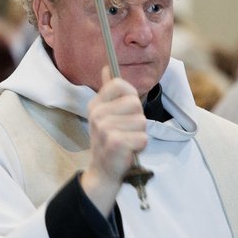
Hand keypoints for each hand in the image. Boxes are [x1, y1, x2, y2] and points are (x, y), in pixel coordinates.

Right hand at [80, 68, 147, 215]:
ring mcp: (104, 128)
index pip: (119, 84)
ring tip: (127, 140)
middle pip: (135, 103)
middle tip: (126, 130)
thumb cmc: (109, 139)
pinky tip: (128, 150)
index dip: (130, 94)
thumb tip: (107, 66)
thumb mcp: (106, 113)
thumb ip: (109, 90)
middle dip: (138, 119)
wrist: (103, 170)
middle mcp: (97, 114)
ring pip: (142, 121)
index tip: (127, 108)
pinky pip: (142, 137)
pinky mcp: (115, 142)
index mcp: (96, 104)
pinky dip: (140, 146)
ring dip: (139, 134)